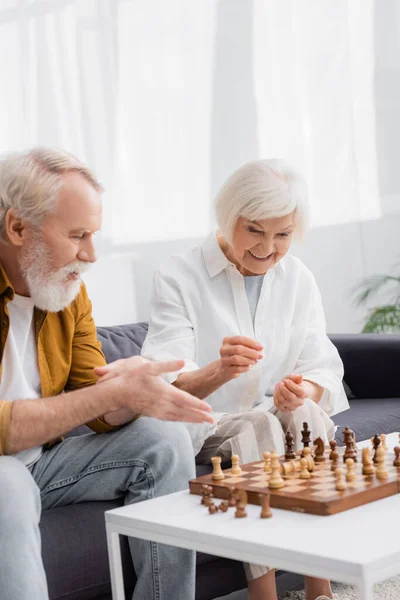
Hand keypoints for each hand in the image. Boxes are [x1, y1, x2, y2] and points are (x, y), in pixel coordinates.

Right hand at [94, 356, 213, 423]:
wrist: (116, 393)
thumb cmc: (132, 378)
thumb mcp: (149, 366)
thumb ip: (167, 365)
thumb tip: (183, 361)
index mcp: (164, 392)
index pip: (185, 400)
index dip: (198, 405)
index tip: (209, 409)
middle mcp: (163, 404)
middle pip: (185, 412)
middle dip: (199, 416)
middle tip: (212, 420)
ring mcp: (158, 411)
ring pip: (178, 417)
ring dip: (192, 420)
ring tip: (204, 421)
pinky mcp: (153, 414)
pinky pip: (171, 419)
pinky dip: (181, 420)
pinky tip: (186, 420)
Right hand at [219, 336, 262, 380]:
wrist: (224, 368)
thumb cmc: (234, 356)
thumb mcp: (241, 348)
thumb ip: (249, 346)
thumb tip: (259, 349)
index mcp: (227, 340)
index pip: (240, 339)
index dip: (252, 343)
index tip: (261, 347)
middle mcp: (224, 349)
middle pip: (238, 349)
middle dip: (251, 352)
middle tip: (260, 356)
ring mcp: (224, 360)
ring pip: (237, 359)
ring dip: (249, 360)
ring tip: (255, 362)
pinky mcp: (226, 369)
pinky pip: (237, 368)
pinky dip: (245, 368)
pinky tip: (249, 367)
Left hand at [274, 374, 305, 411]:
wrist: (292, 391)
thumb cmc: (294, 384)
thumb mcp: (294, 378)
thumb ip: (296, 377)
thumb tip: (300, 377)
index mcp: (304, 394)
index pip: (299, 391)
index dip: (291, 385)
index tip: (286, 380)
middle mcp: (299, 402)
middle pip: (291, 398)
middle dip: (283, 389)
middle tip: (280, 383)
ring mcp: (292, 407)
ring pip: (283, 401)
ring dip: (278, 392)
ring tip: (277, 386)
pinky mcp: (285, 409)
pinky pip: (278, 404)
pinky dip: (275, 397)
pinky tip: (276, 391)